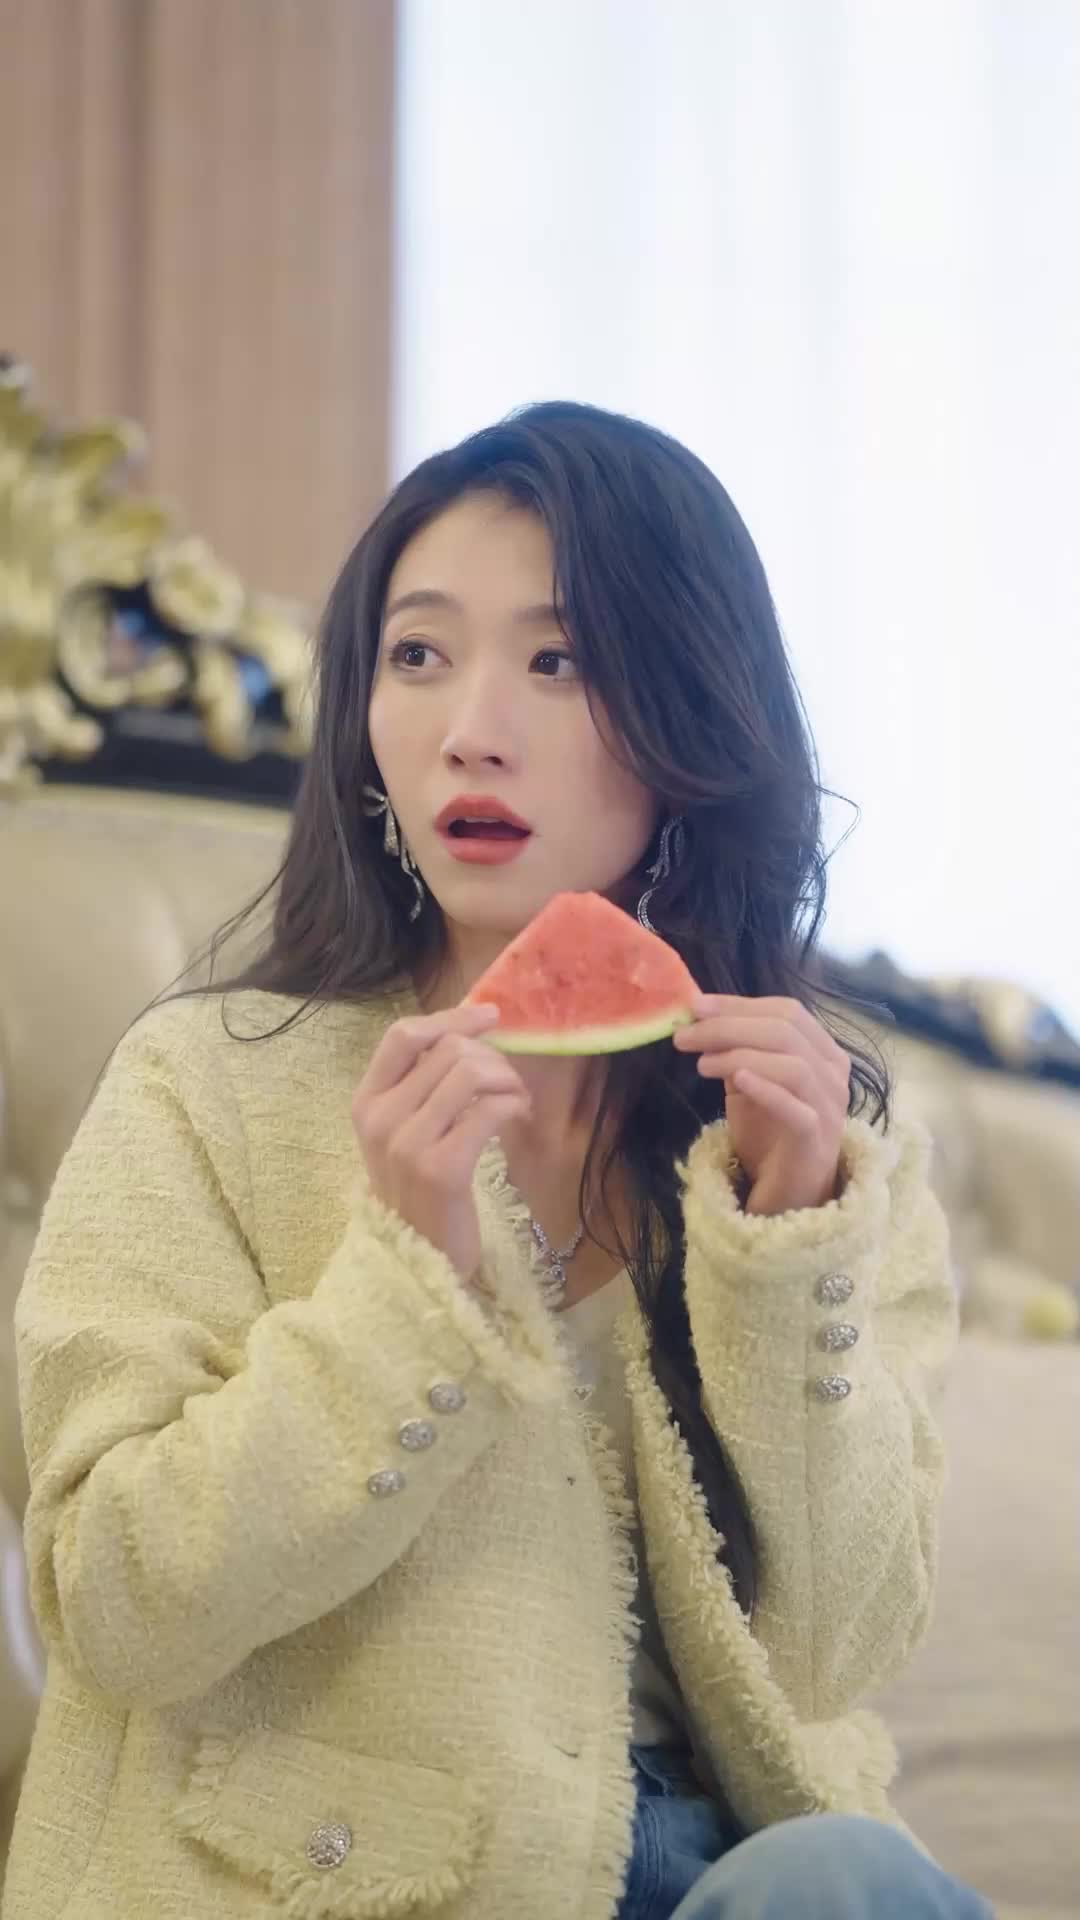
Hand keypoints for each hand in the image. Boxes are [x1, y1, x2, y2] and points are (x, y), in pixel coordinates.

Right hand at [352, 1003, 530, 1283]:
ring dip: (506, 1079)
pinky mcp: (442, 1169)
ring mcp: (408, 1144)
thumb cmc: (420, 1190)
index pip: (403, 1035)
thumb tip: (468, 1030)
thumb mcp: (403, 1132)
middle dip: (492, 1056)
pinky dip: (512, 1104)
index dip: (451, 1017)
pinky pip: (488, 1109)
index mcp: (365, 1102)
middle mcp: (380, 1118)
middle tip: (509, 1082)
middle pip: (447, 1049)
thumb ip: (421, 1085)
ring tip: (515, 1100)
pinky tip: (518, 1117)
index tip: (490, 1016)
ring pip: (469, 1072)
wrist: (419, 1259)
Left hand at [673, 992, 848, 1214]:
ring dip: (740, 1055)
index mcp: (823, 1053)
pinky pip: (798, 1108)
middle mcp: (834, 1075)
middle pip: (786, 1031)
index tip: (694, 1006)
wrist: (785, 1196)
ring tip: (701, 1064)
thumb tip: (698, 1014)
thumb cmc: (768, 1136)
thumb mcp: (748, 1084)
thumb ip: (734, 1050)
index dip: (739, 1004)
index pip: (786, 1012)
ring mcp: (830, 1108)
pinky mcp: (816, 1140)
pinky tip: (737, 1079)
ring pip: (793, 1064)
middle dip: (729, 1026)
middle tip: (685, 1036)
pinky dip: (767, 1088)